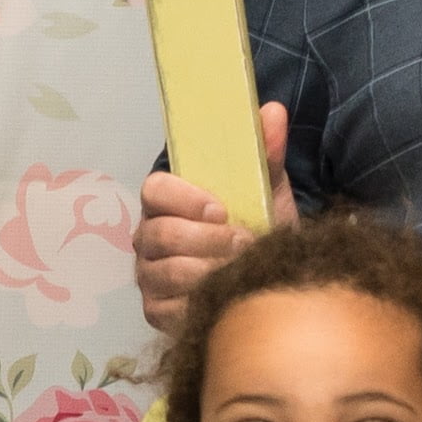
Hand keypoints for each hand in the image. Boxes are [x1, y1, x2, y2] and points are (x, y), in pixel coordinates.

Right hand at [134, 102, 295, 335]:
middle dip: (205, 240)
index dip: (184, 199)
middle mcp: (149, 237)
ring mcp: (149, 276)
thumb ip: (266, 152)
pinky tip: (223, 297)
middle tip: (244, 242)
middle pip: (159, 234)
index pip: (154, 190)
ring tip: (239, 269)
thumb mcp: (267, 189)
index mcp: (167, 201)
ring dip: (207, 271)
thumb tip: (272, 110)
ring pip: (164, 272)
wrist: (270, 278)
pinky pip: (166, 308)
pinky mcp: (155, 311)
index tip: (221, 209)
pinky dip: (198, 302)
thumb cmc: (259, 228)